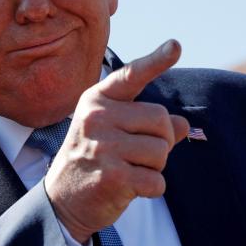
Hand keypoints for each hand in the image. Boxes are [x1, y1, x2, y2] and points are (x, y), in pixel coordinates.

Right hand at [44, 39, 189, 243]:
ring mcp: (103, 146)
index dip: (156, 61)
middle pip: (160, 119)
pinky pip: (157, 180)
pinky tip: (130, 188)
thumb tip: (183, 124)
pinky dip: (152, 188)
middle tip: (137, 154)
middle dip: (161, 140)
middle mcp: (97, 118)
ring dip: (155, 167)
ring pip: (161, 151)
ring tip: (129, 170)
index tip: (175, 45)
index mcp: (97, 100)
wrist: (62, 200)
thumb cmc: (93, 160)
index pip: (131, 75)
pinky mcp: (112, 176)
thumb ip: (147, 124)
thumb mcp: (113, 133)